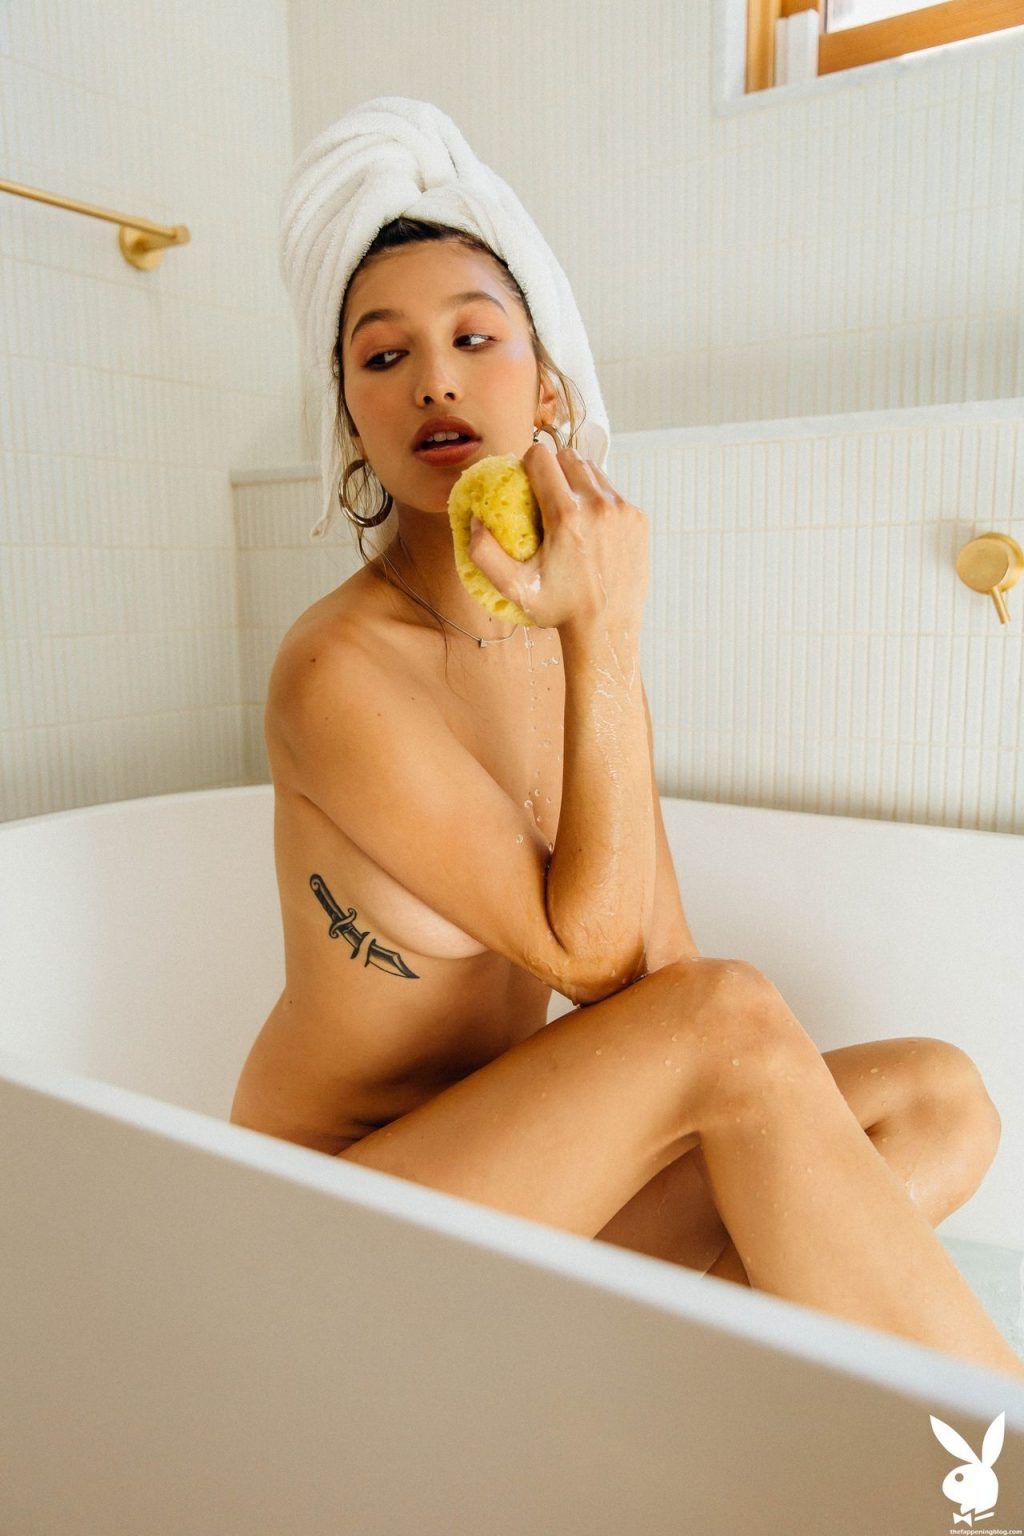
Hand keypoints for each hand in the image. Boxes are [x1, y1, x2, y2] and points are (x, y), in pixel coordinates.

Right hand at [467, 444, 649, 632]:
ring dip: (577, 482)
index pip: (541, 457)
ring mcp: (623, 510)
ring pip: (593, 471)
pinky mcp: (638, 519)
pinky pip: (613, 493)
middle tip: (546, 494)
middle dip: (553, 469)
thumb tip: (473, 519)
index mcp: (566, 516)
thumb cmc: (559, 610)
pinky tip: (592, 528)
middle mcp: (598, 506)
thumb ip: (484, 554)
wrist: (607, 629)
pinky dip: (599, 501)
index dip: (528, 464)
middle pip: (568, 457)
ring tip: (569, 508)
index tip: (526, 482)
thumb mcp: (514, 589)